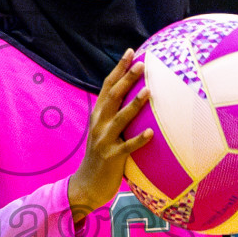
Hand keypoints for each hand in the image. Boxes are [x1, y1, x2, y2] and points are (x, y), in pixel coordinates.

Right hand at [67, 48, 152, 221]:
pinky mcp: (112, 157)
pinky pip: (127, 147)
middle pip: (113, 96)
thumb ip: (114, 116)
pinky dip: (139, 139)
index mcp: (97, 115)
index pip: (107, 86)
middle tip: (142, 63)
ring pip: (120, 118)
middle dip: (127, 79)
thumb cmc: (101, 156)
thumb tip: (133, 98)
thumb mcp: (103, 131)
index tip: (131, 52)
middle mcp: (99, 124)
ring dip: (135, 104)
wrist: (86, 185)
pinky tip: (151, 133)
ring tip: (149, 90)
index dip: (119, 69)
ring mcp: (104, 140)